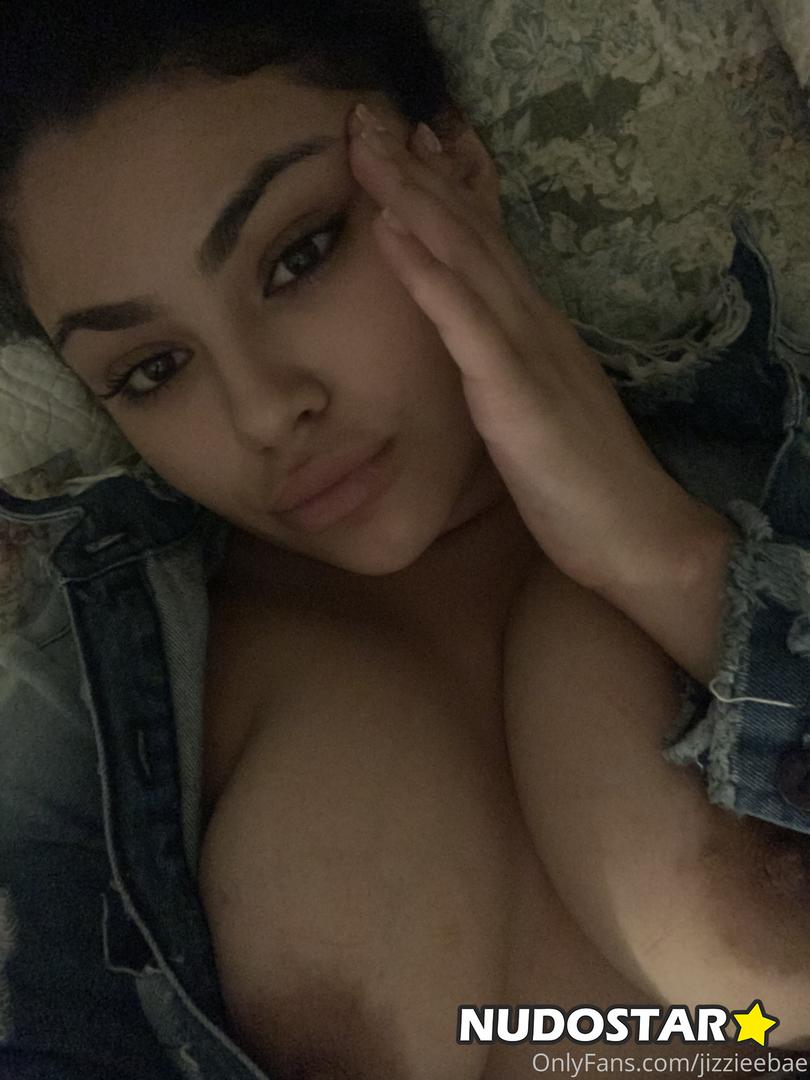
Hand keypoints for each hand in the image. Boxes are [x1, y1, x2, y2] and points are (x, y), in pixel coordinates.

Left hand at [347, 102, 730, 592]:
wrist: (632, 531)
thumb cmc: (579, 483)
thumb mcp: (532, 411)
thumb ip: (503, 372)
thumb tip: (468, 356)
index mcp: (532, 329)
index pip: (482, 245)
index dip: (440, 192)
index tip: (399, 148)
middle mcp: (532, 323)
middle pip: (468, 233)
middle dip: (414, 174)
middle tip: (366, 120)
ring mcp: (526, 352)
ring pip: (465, 258)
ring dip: (413, 199)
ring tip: (368, 149)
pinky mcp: (518, 393)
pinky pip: (465, 322)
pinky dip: (428, 273)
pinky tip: (395, 231)